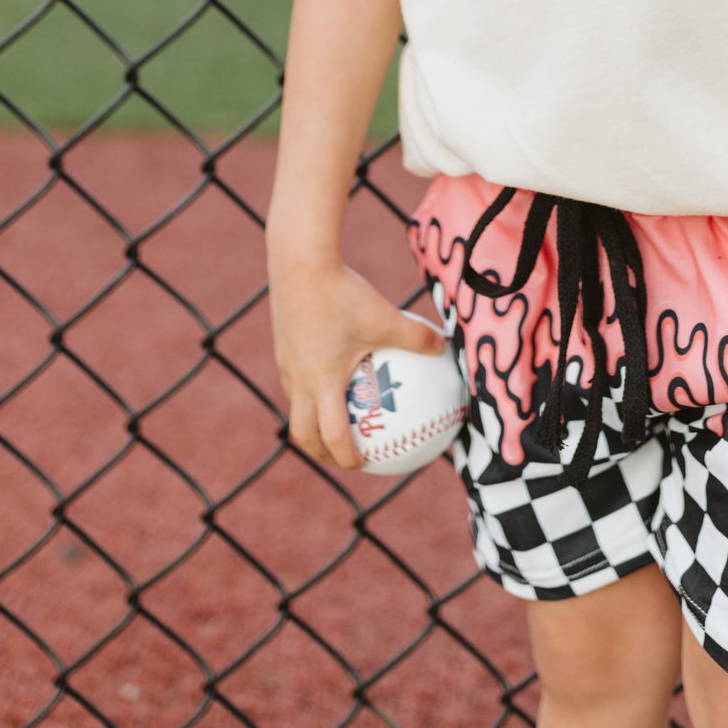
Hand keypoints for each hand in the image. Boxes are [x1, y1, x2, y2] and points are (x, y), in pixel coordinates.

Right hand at [268, 257, 447, 470]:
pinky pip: (294, 379)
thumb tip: (444, 348)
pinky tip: (330, 372)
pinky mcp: (282, 346)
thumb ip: (416, 336)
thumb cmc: (343, 293)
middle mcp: (298, 380)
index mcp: (322, 383)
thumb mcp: (385, 316)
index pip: (331, 436)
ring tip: (333, 420)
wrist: (298, 262)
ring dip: (312, 421)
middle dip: (319, 451)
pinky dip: (309, 389)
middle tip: (341, 456)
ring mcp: (286, 364)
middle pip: (302, 432)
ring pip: (295, 405)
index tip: (364, 465)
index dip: (346, 456)